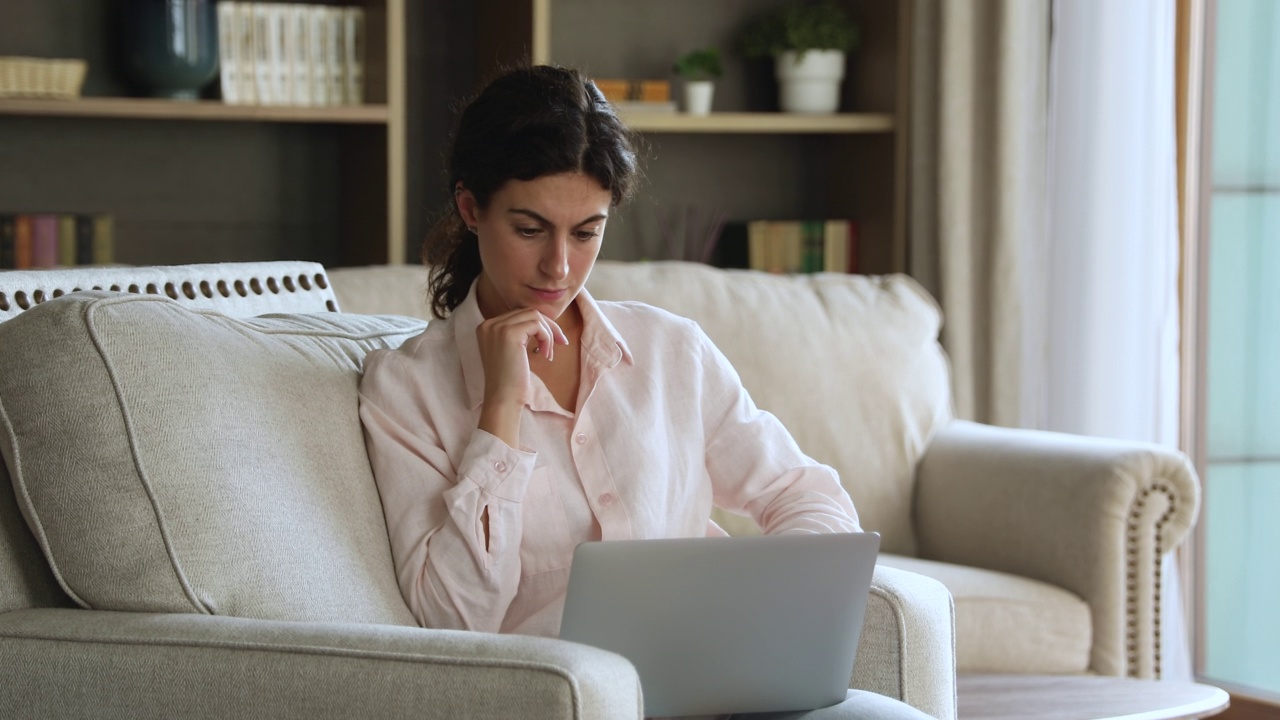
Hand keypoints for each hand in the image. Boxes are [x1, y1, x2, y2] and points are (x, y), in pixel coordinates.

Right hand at [475, 308, 568, 445]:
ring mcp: (497, 327)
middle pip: (528, 312)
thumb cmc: (510, 381)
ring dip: (549, 334)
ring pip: (535, 316)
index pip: (519, 315)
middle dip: (548, 327)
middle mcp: (489, 324)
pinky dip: (547, 338)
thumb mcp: (512, 351)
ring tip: (549, 354)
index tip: (554, 341)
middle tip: (562, 342)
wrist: (503, 399)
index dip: (540, 325)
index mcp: (486, 327)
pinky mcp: (509, 334)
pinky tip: (546, 355)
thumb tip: (545, 321)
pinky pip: (537, 325)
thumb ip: (519, 334)